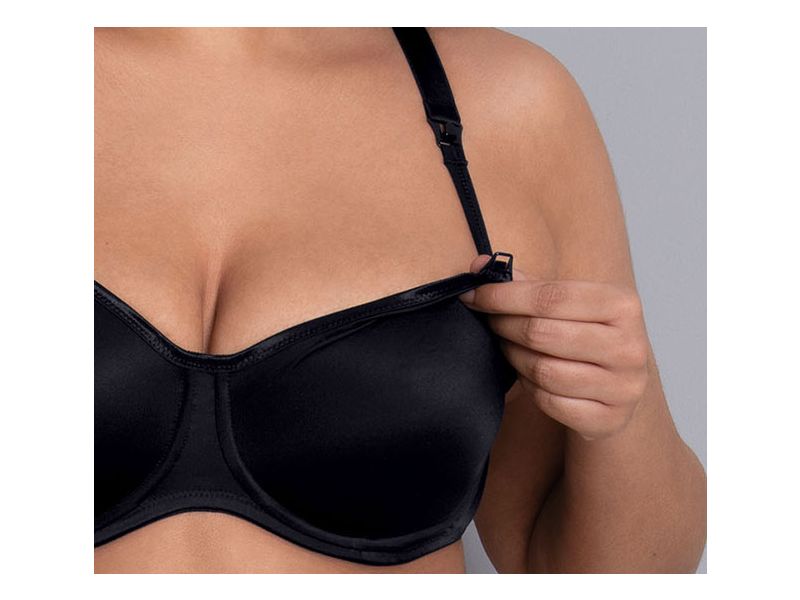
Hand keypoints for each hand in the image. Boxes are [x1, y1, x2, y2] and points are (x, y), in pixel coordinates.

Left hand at [459, 255, 649, 440]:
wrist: (617, 388)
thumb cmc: (584, 336)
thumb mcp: (567, 304)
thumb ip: (526, 283)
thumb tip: (481, 266)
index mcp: (622, 305)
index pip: (551, 297)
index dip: (504, 296)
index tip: (474, 295)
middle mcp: (630, 347)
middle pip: (543, 334)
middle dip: (505, 326)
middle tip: (491, 323)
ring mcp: (622, 388)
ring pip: (543, 371)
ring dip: (514, 358)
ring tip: (508, 348)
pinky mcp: (609, 419)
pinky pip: (550, 403)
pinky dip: (530, 388)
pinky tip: (529, 376)